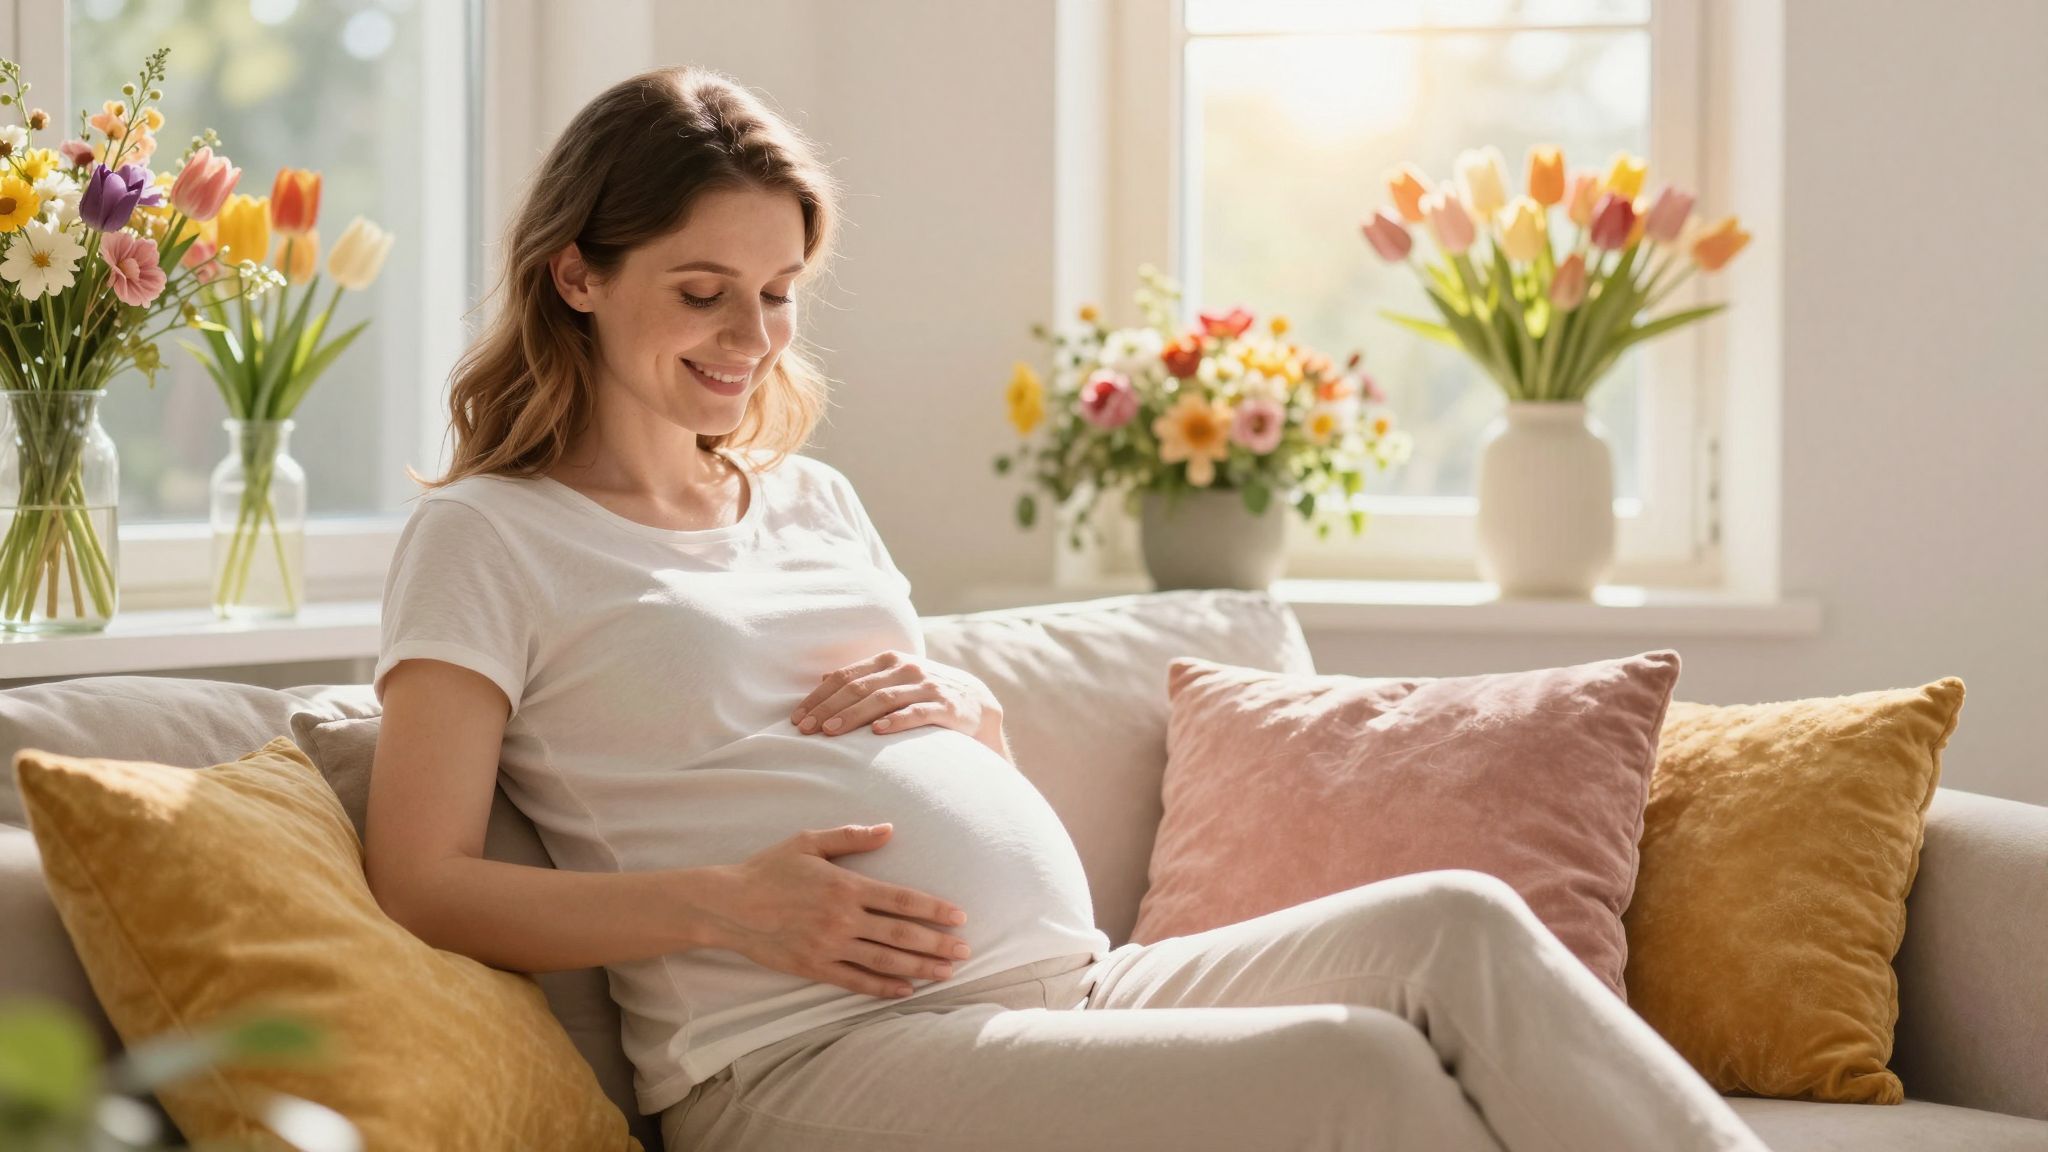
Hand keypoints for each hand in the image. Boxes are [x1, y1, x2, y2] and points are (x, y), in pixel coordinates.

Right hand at [706, 824, 973, 998]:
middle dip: (937, 944)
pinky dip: (884, 988)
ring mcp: (829, 946)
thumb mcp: (809, 842)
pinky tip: (907, 990)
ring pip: (885, 961)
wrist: (728, 905)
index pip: (902, 900)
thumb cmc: (769, 868)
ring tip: (947, 973)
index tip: (959, 916)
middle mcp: (842, 919)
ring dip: (920, 968)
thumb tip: (889, 830)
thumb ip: (852, 837)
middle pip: (901, 935)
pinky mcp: (814, 967)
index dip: (934, 909)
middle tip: (966, 951)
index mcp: (845, 886)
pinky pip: (856, 981)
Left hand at [792, 650, 1002, 741]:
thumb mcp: (895, 679)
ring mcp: (927, 686)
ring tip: (830, 732)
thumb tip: (823, 678)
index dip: (819, 697)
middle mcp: (907, 668)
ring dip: (853, 716)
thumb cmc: (926, 694)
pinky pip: (917, 712)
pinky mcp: (946, 706)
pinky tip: (877, 732)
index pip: (845, 677)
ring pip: (883, 699)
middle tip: (806, 730)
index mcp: (889, 660)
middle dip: (828, 709)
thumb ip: (864, 678)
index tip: (797, 718)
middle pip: (859, 688)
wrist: (977, 704)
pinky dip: (896, 721)